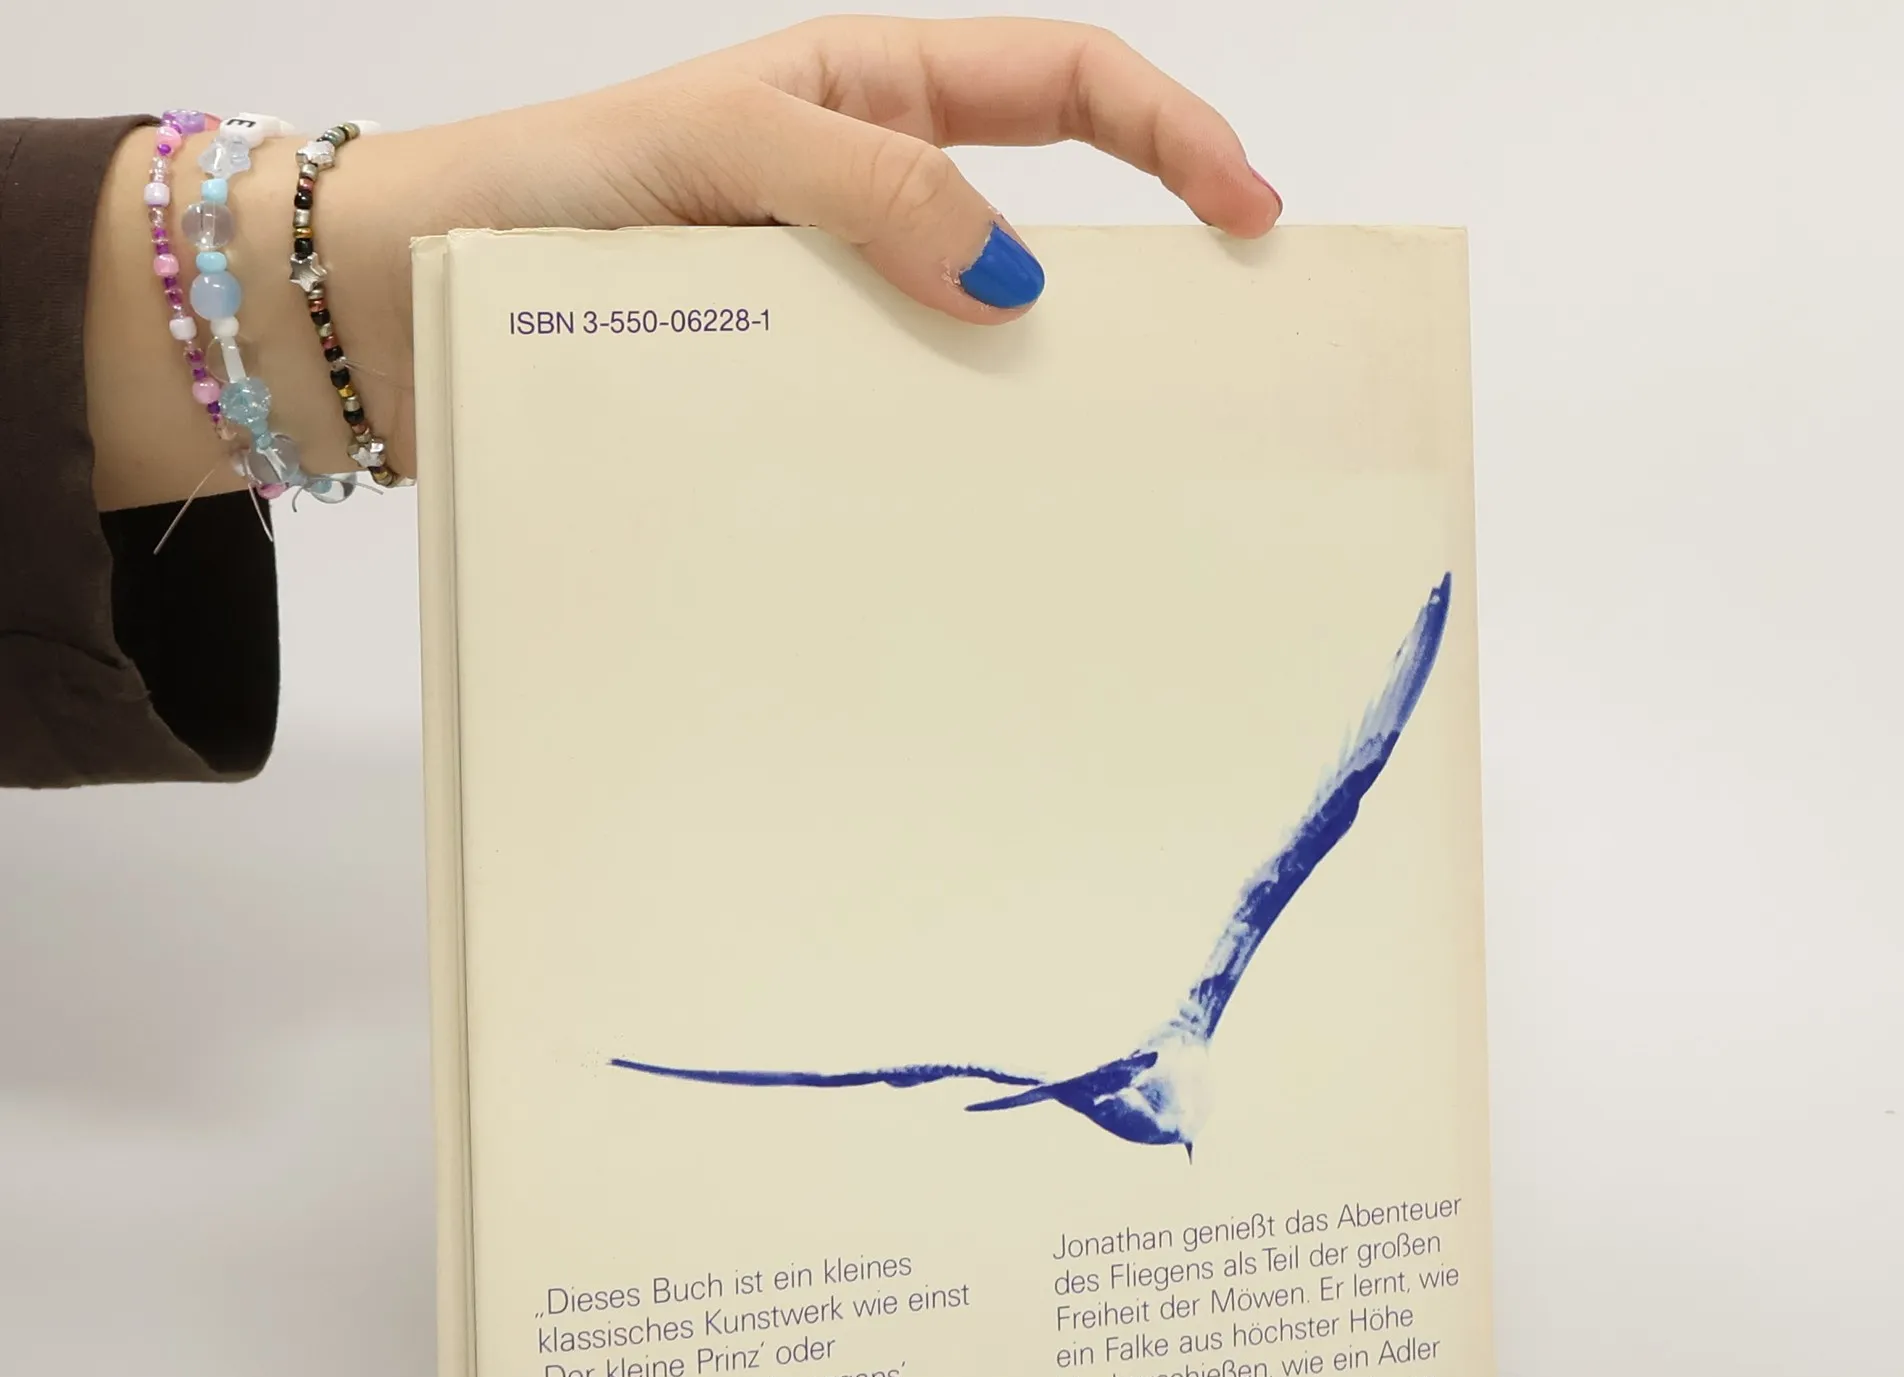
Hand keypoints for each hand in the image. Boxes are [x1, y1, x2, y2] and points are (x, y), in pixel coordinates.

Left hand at [89, 17, 1278, 508]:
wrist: (405, 304)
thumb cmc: (541, 193)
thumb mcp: (714, 149)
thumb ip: (862, 187)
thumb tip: (1013, 273)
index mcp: (864, 99)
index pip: (1061, 85)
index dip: (1172, 133)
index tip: (1248, 214)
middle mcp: (862, 204)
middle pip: (1042, 218)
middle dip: (1131, 278)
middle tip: (1201, 362)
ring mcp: (831, 312)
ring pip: (970, 345)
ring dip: (1028, 393)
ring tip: (1085, 460)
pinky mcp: (788, 401)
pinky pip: (890, 426)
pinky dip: (937, 463)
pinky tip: (962, 513)